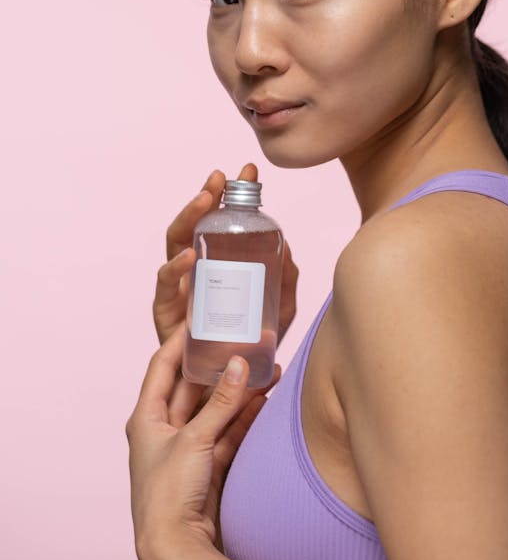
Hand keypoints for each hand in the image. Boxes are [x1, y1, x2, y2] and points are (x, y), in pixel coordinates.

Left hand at [126, 321, 280, 559]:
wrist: (176, 549)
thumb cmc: (168, 494)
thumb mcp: (195, 440)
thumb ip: (220, 402)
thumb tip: (241, 364)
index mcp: (146, 418)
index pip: (163, 367)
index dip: (181, 341)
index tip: (201, 318)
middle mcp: (165, 430)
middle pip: (194, 387)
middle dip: (220, 366)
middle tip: (244, 342)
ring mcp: (188, 447)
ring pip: (216, 409)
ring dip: (239, 391)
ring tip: (268, 368)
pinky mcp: (209, 465)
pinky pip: (229, 431)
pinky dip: (246, 416)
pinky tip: (267, 398)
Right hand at [153, 163, 298, 346]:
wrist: (225, 388)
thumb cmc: (248, 347)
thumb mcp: (279, 311)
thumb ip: (286, 282)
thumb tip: (289, 248)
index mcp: (218, 264)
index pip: (222, 222)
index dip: (232, 196)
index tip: (248, 171)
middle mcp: (195, 272)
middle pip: (194, 225)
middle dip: (205, 197)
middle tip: (219, 179)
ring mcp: (179, 290)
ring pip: (175, 245)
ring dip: (187, 217)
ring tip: (205, 201)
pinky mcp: (167, 315)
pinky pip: (166, 287)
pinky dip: (175, 268)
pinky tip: (190, 256)